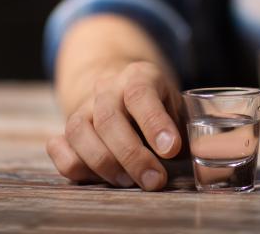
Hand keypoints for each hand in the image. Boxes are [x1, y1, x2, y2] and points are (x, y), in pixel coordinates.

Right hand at [46, 61, 182, 190]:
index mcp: (139, 76)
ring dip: (105, 164)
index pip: (141, 94)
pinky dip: (74, 165)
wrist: (117, 82)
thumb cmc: (156, 101)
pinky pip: (59, 147)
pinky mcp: (66, 128)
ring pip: (80, 133)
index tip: (171, 149)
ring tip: (130, 183)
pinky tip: (98, 177)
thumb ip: (183, 126)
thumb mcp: (175, 103)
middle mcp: (107, 88)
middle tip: (155, 180)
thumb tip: (199, 154)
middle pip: (109, 119)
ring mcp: (83, 107)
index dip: (155, 123)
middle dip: (133, 156)